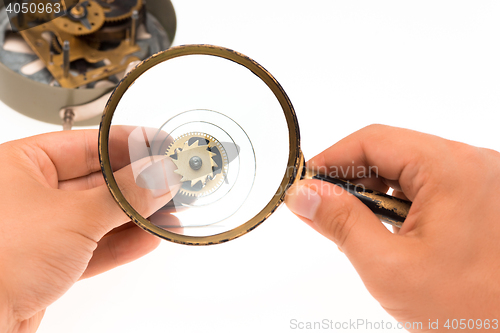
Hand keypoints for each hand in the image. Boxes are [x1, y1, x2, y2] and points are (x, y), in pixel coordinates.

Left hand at [0, 128, 179, 332]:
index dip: (128, 145)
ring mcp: (41, 229)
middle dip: (137, 185)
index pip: (87, 145)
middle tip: (169, 183)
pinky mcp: (50, 260)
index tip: (160, 147)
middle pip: (97, 181)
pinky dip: (122, 242)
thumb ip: (125, 195)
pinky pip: (94, 245)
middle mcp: (29, 194)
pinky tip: (148, 237)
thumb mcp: (76, 216)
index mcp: (22, 165)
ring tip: (168, 214)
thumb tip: (159, 175)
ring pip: (98, 215)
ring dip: (136, 217)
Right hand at [286, 124, 499, 330]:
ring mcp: (477, 181)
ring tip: (355, 228)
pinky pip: (424, 186)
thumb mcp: (388, 266)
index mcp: (452, 169)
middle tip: (321, 209)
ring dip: (372, 193)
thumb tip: (304, 194)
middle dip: (350, 180)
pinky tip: (384, 231)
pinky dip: (395, 203)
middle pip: (389, 152)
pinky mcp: (476, 199)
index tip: (305, 184)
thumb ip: (340, 222)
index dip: (331, 159)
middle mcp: (470, 165)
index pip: (373, 141)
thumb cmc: (471, 310)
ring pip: (405, 169)